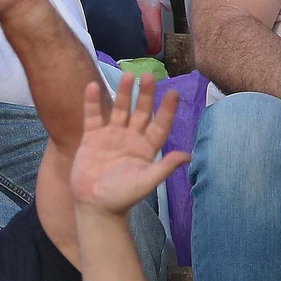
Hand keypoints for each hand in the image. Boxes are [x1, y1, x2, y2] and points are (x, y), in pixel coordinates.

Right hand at [72, 73, 186, 215]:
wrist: (95, 205)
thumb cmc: (122, 196)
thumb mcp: (146, 182)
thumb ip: (164, 167)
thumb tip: (188, 155)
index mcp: (146, 148)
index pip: (160, 125)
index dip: (167, 110)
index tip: (173, 93)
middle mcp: (131, 138)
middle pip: (141, 112)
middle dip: (145, 95)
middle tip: (149, 76)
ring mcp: (110, 136)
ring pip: (119, 110)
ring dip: (123, 93)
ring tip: (127, 76)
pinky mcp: (92, 137)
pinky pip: (93, 115)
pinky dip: (93, 102)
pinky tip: (94, 86)